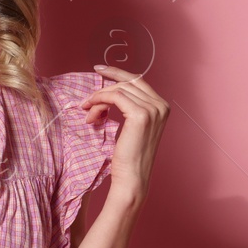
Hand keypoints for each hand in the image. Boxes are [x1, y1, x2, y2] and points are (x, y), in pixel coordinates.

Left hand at [80, 63, 168, 199]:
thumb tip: (108, 92)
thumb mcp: (131, 127)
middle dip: (103, 90)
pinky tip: (91, 111)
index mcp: (162, 106)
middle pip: (127, 83)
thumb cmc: (129, 157)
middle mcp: (161, 105)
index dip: (117, 73)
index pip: (137, 81)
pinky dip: (99, 100)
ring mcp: (153, 109)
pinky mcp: (140, 115)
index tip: (99, 69)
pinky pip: (115, 97)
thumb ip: (128, 107)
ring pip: (119, 90)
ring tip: (88, 114)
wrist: (132, 178)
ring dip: (98, 99)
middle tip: (86, 102)